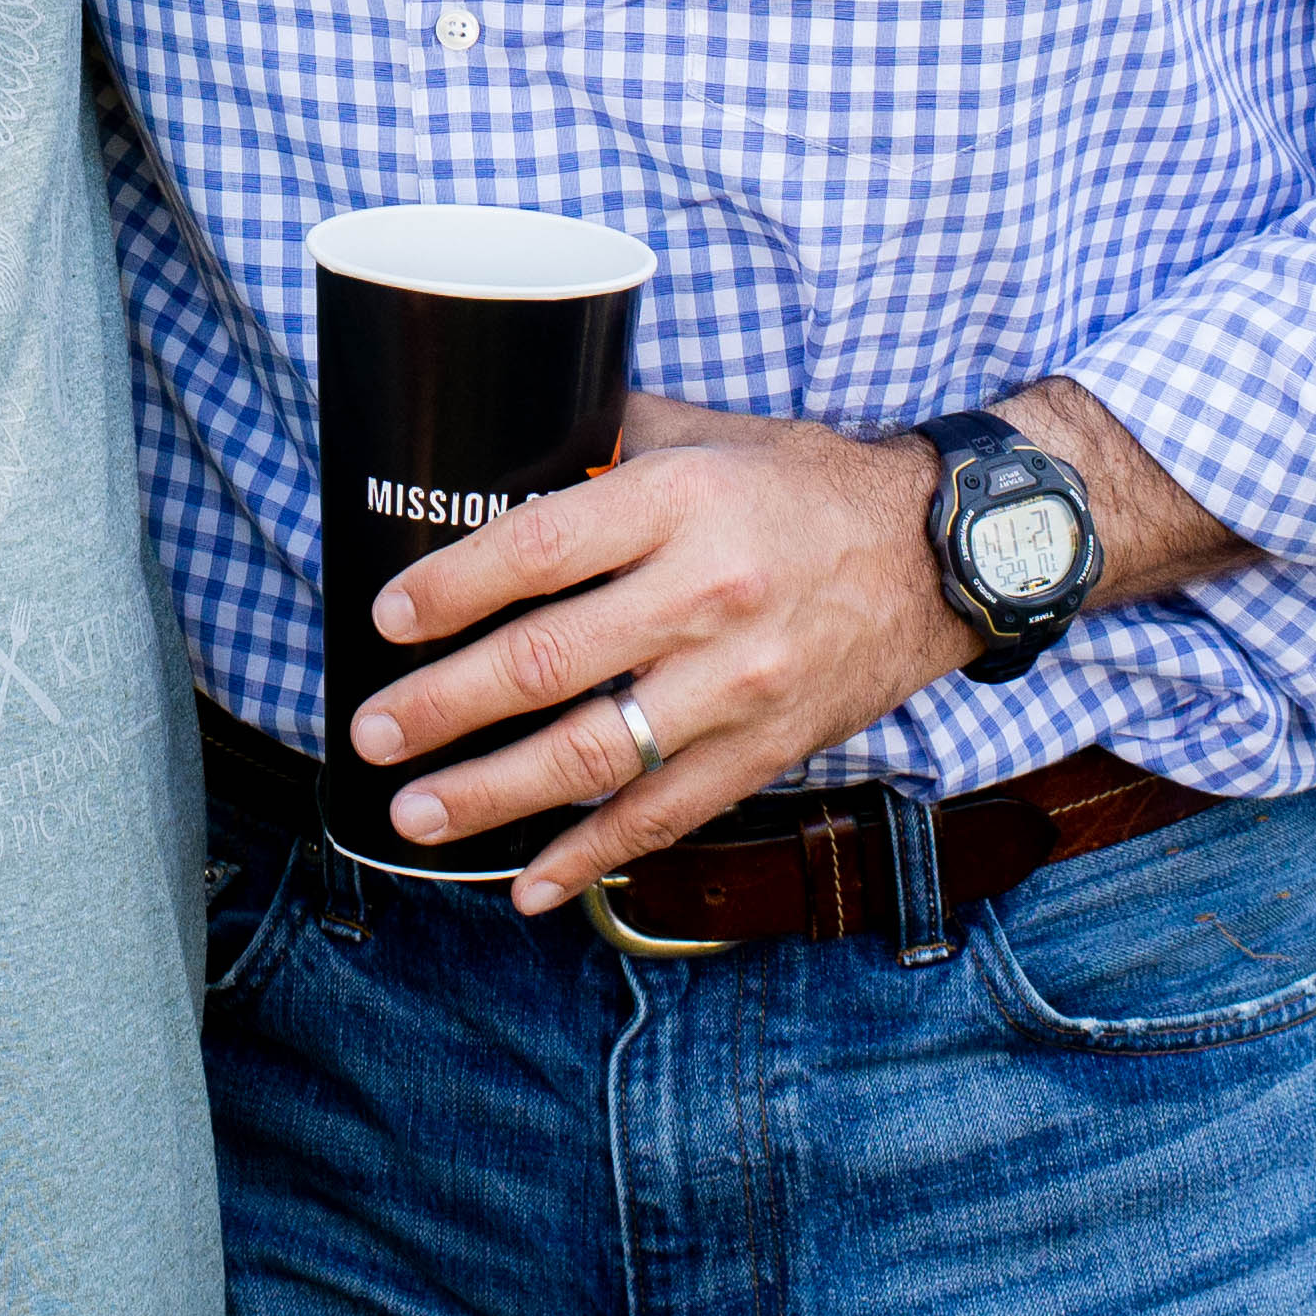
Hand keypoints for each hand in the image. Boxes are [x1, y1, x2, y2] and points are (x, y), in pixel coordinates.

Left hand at [343, 375, 1245, 916]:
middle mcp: (707, 595)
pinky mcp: (767, 748)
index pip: (541, 548)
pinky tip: (529, 881)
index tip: (386, 616)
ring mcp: (739, 684)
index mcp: (681, 501)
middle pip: (549, 662)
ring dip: (493, 793)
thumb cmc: (805, 481)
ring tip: (415, 813)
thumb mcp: (705, 434)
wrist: (943, 552)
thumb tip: (495, 448)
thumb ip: (603, 442)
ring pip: (595, 754)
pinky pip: (666, 813)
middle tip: (371, 731)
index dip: (453, 587)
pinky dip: (592, 854)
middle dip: (444, 705)